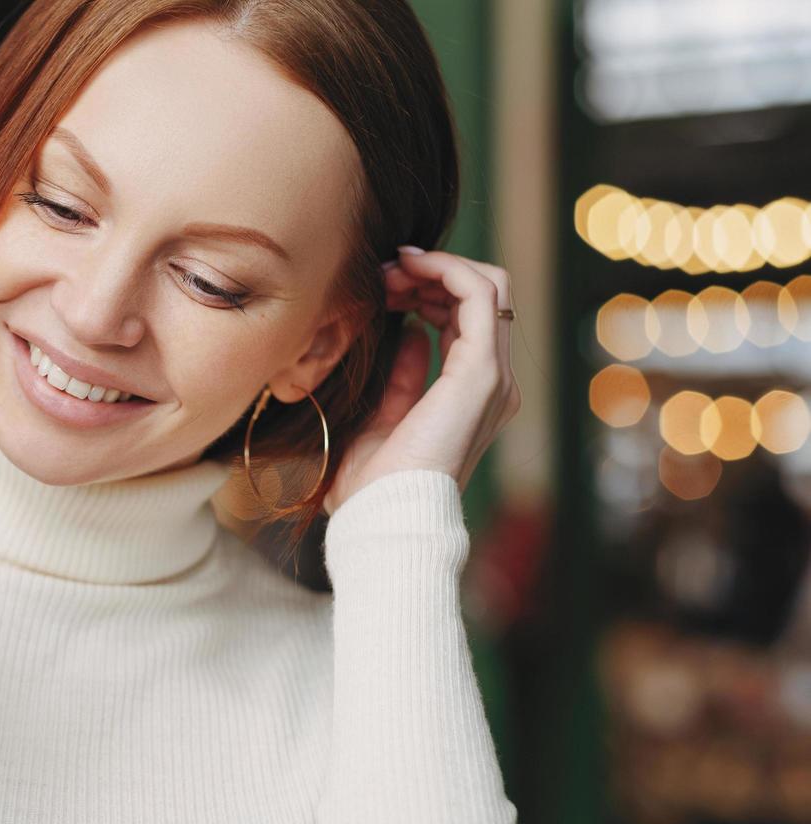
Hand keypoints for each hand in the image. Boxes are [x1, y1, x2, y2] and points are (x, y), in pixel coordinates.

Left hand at [321, 245, 521, 515]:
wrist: (384, 516)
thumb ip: (404, 377)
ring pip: (488, 286)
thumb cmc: (372, 485)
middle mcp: (492, 384)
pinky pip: (480, 295)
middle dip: (430, 272)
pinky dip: (445, 269)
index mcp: (471, 396)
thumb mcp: (382, 418)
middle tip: (382, 272)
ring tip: (389, 270)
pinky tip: (407, 268)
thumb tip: (412, 335)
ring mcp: (492, 377)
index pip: (465, 320)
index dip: (426, 290)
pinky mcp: (481, 374)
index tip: (382, 284)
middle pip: (481, 297)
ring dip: (435, 266)